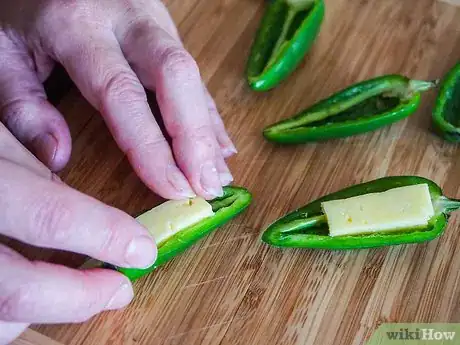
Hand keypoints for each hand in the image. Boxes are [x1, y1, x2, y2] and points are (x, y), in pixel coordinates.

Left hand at [0, 0, 235, 201]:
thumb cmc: (21, 9)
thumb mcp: (2, 51)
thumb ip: (23, 104)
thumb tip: (59, 157)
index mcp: (77, 25)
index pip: (122, 93)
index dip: (151, 145)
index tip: (172, 187)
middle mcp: (127, 18)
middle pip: (175, 76)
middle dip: (196, 137)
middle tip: (207, 187)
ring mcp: (153, 21)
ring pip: (192, 75)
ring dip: (209, 130)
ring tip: (219, 177)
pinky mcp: (167, 30)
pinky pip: (195, 74)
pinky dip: (208, 114)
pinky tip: (220, 146)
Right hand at [0, 124, 157, 343]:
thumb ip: (34, 173)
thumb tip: (86, 212)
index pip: (50, 216)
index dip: (103, 237)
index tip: (142, 250)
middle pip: (14, 290)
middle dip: (79, 298)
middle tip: (120, 289)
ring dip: (47, 310)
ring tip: (84, 292)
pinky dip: (12, 313)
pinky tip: (36, 291)